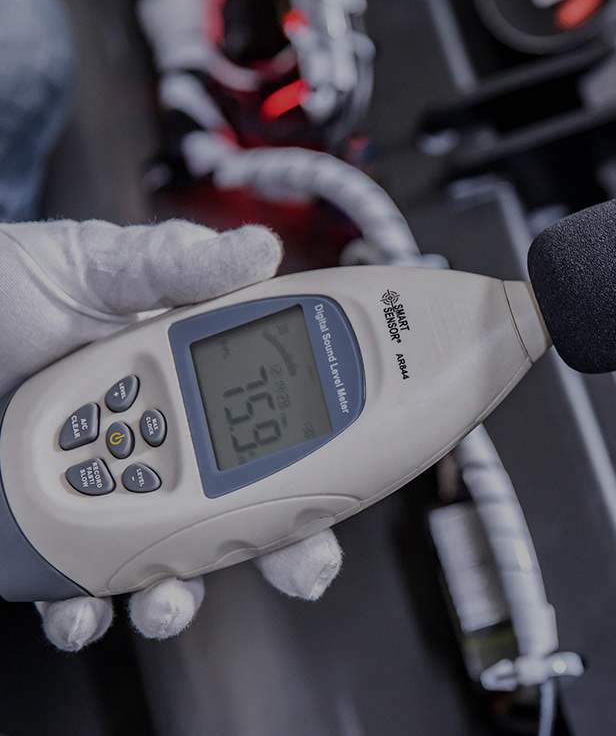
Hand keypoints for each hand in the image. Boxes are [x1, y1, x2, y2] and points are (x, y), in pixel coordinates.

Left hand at [0, 219, 342, 649]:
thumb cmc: (5, 286)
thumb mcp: (95, 267)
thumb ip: (173, 264)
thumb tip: (262, 251)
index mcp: (183, 386)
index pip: (264, 430)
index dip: (307, 470)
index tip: (330, 502)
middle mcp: (154, 445)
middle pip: (230, 512)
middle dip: (275, 554)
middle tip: (300, 572)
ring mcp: (101, 492)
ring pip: (161, 565)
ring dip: (178, 600)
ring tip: (167, 600)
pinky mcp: (43, 531)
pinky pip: (72, 588)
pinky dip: (82, 615)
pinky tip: (80, 611)